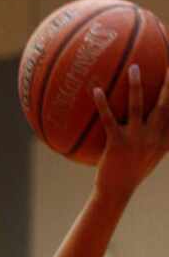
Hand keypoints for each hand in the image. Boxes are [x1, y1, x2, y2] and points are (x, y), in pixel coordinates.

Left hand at [94, 65, 168, 196]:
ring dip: (136, 86)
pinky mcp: (117, 144)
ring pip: (138, 107)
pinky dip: (103, 104)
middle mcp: (153, 138)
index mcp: (163, 140)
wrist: (116, 193)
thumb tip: (164, 120)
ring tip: (134, 68)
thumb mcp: (151, 156)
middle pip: (165, 105)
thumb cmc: (132, 173)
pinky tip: (96, 90)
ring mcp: (136, 140)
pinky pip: (109, 120)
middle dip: (168, 84)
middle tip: (168, 63)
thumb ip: (160, 138)